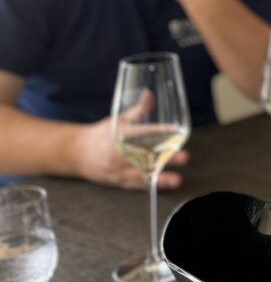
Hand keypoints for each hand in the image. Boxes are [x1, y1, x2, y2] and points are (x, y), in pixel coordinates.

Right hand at [72, 116, 188, 189]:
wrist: (76, 153)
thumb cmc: (101, 135)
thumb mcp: (118, 120)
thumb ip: (137, 110)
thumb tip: (149, 95)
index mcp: (119, 135)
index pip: (141, 132)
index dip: (159, 132)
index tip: (175, 131)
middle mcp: (118, 153)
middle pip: (144, 156)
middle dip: (164, 158)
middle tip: (183, 156)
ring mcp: (117, 169)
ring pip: (140, 174)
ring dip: (160, 178)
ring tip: (177, 179)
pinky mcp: (116, 180)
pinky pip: (134, 185)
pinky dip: (149, 186)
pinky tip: (164, 186)